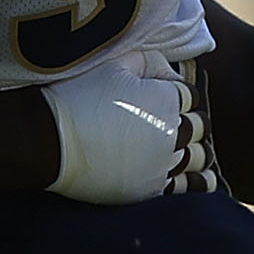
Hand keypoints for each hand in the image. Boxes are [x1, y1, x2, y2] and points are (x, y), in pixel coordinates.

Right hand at [44, 55, 221, 202]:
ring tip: (191, 149)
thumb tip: (176, 77)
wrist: (47, 138)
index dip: (178, 94)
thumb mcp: (114, 63)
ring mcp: (162, 164)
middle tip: (174, 121)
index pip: (191, 95)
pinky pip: (188, 187)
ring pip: (198, 157)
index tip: (164, 97)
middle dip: (190, 122)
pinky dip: (197, 181)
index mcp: (167, 99)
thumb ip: (152, 62)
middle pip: (199, 126)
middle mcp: (172, 133)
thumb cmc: (78, 94)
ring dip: (195, 150)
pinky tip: (206, 180)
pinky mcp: (150, 190)